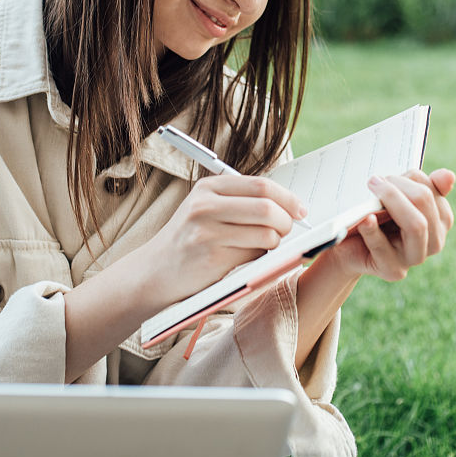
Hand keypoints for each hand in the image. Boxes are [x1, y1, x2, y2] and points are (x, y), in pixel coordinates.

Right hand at [142, 174, 307, 304]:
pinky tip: (253, 258)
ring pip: (265, 233)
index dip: (287, 198)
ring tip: (268, 245)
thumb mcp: (205, 209)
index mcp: (208, 188)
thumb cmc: (189, 240)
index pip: (261, 185)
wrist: (155, 271)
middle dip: (286, 220)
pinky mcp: (212, 257)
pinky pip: (254, 254)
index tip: (301, 209)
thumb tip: (287, 206)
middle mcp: (206, 206)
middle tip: (288, 229)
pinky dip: (263, 257)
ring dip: (276, 242)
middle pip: (266, 207)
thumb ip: (239, 201)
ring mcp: (207, 232)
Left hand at [321, 168, 454, 281]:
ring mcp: (415, 258)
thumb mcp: (397, 194)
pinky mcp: (393, 271)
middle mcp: (435, 241)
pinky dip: (373, 231)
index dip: (411, 178)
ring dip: (391, 202)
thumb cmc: (376, 214)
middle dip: (398, 188)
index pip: (433, 191)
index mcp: (441, 219)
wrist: (349, 244)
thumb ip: (420, 183)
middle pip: (425, 204)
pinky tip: (365, 220)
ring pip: (416, 225)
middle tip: (374, 181)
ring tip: (371, 192)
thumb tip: (449, 176)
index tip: (388, 176)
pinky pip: (384, 247)